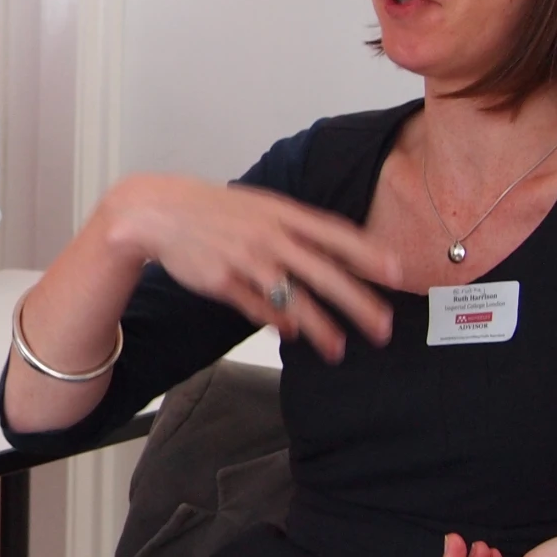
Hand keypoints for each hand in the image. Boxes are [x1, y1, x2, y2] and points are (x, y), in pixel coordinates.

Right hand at [101, 174, 400, 360]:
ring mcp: (246, 260)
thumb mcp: (261, 207)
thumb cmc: (214, 211)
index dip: (369, 254)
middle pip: (323, 273)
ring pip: (292, 298)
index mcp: (282, 214)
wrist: (158, 212)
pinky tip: (292, 335)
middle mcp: (269, 236)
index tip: (398, 272)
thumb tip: (337, 257)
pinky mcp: (223, 281)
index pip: (335, 234)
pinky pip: (257, 308)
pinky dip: (277, 322)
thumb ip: (298, 230)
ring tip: (339, 349)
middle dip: (357, 302)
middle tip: (384, 327)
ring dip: (320, 327)